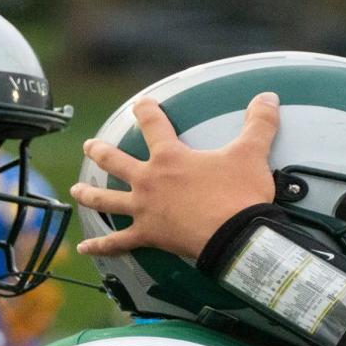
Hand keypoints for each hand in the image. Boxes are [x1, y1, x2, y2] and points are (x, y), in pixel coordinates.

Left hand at [71, 93, 280, 258]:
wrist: (236, 235)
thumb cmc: (239, 195)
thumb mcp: (251, 153)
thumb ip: (259, 123)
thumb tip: (269, 97)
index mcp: (170, 157)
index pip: (153, 124)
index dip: (146, 111)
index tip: (141, 104)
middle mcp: (149, 180)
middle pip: (116, 162)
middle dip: (101, 152)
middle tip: (90, 147)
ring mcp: (145, 210)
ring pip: (108, 200)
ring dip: (89, 195)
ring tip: (75, 192)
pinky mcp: (148, 236)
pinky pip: (118, 242)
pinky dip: (101, 246)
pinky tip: (85, 249)